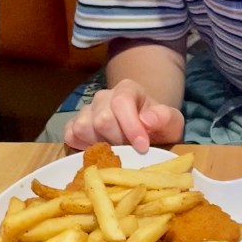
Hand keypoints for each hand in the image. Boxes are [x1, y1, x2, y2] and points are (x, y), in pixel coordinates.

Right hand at [63, 78, 184, 153]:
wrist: (144, 131)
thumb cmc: (157, 126)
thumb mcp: (171, 122)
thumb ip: (165, 117)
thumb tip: (147, 120)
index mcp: (127, 89)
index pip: (121, 102)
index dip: (131, 126)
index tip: (143, 147)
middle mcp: (103, 97)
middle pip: (101, 119)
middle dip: (118, 140)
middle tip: (130, 150)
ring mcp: (86, 111)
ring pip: (83, 128)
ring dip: (100, 145)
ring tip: (116, 150)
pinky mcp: (74, 125)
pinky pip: (69, 135)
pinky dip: (81, 147)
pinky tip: (99, 151)